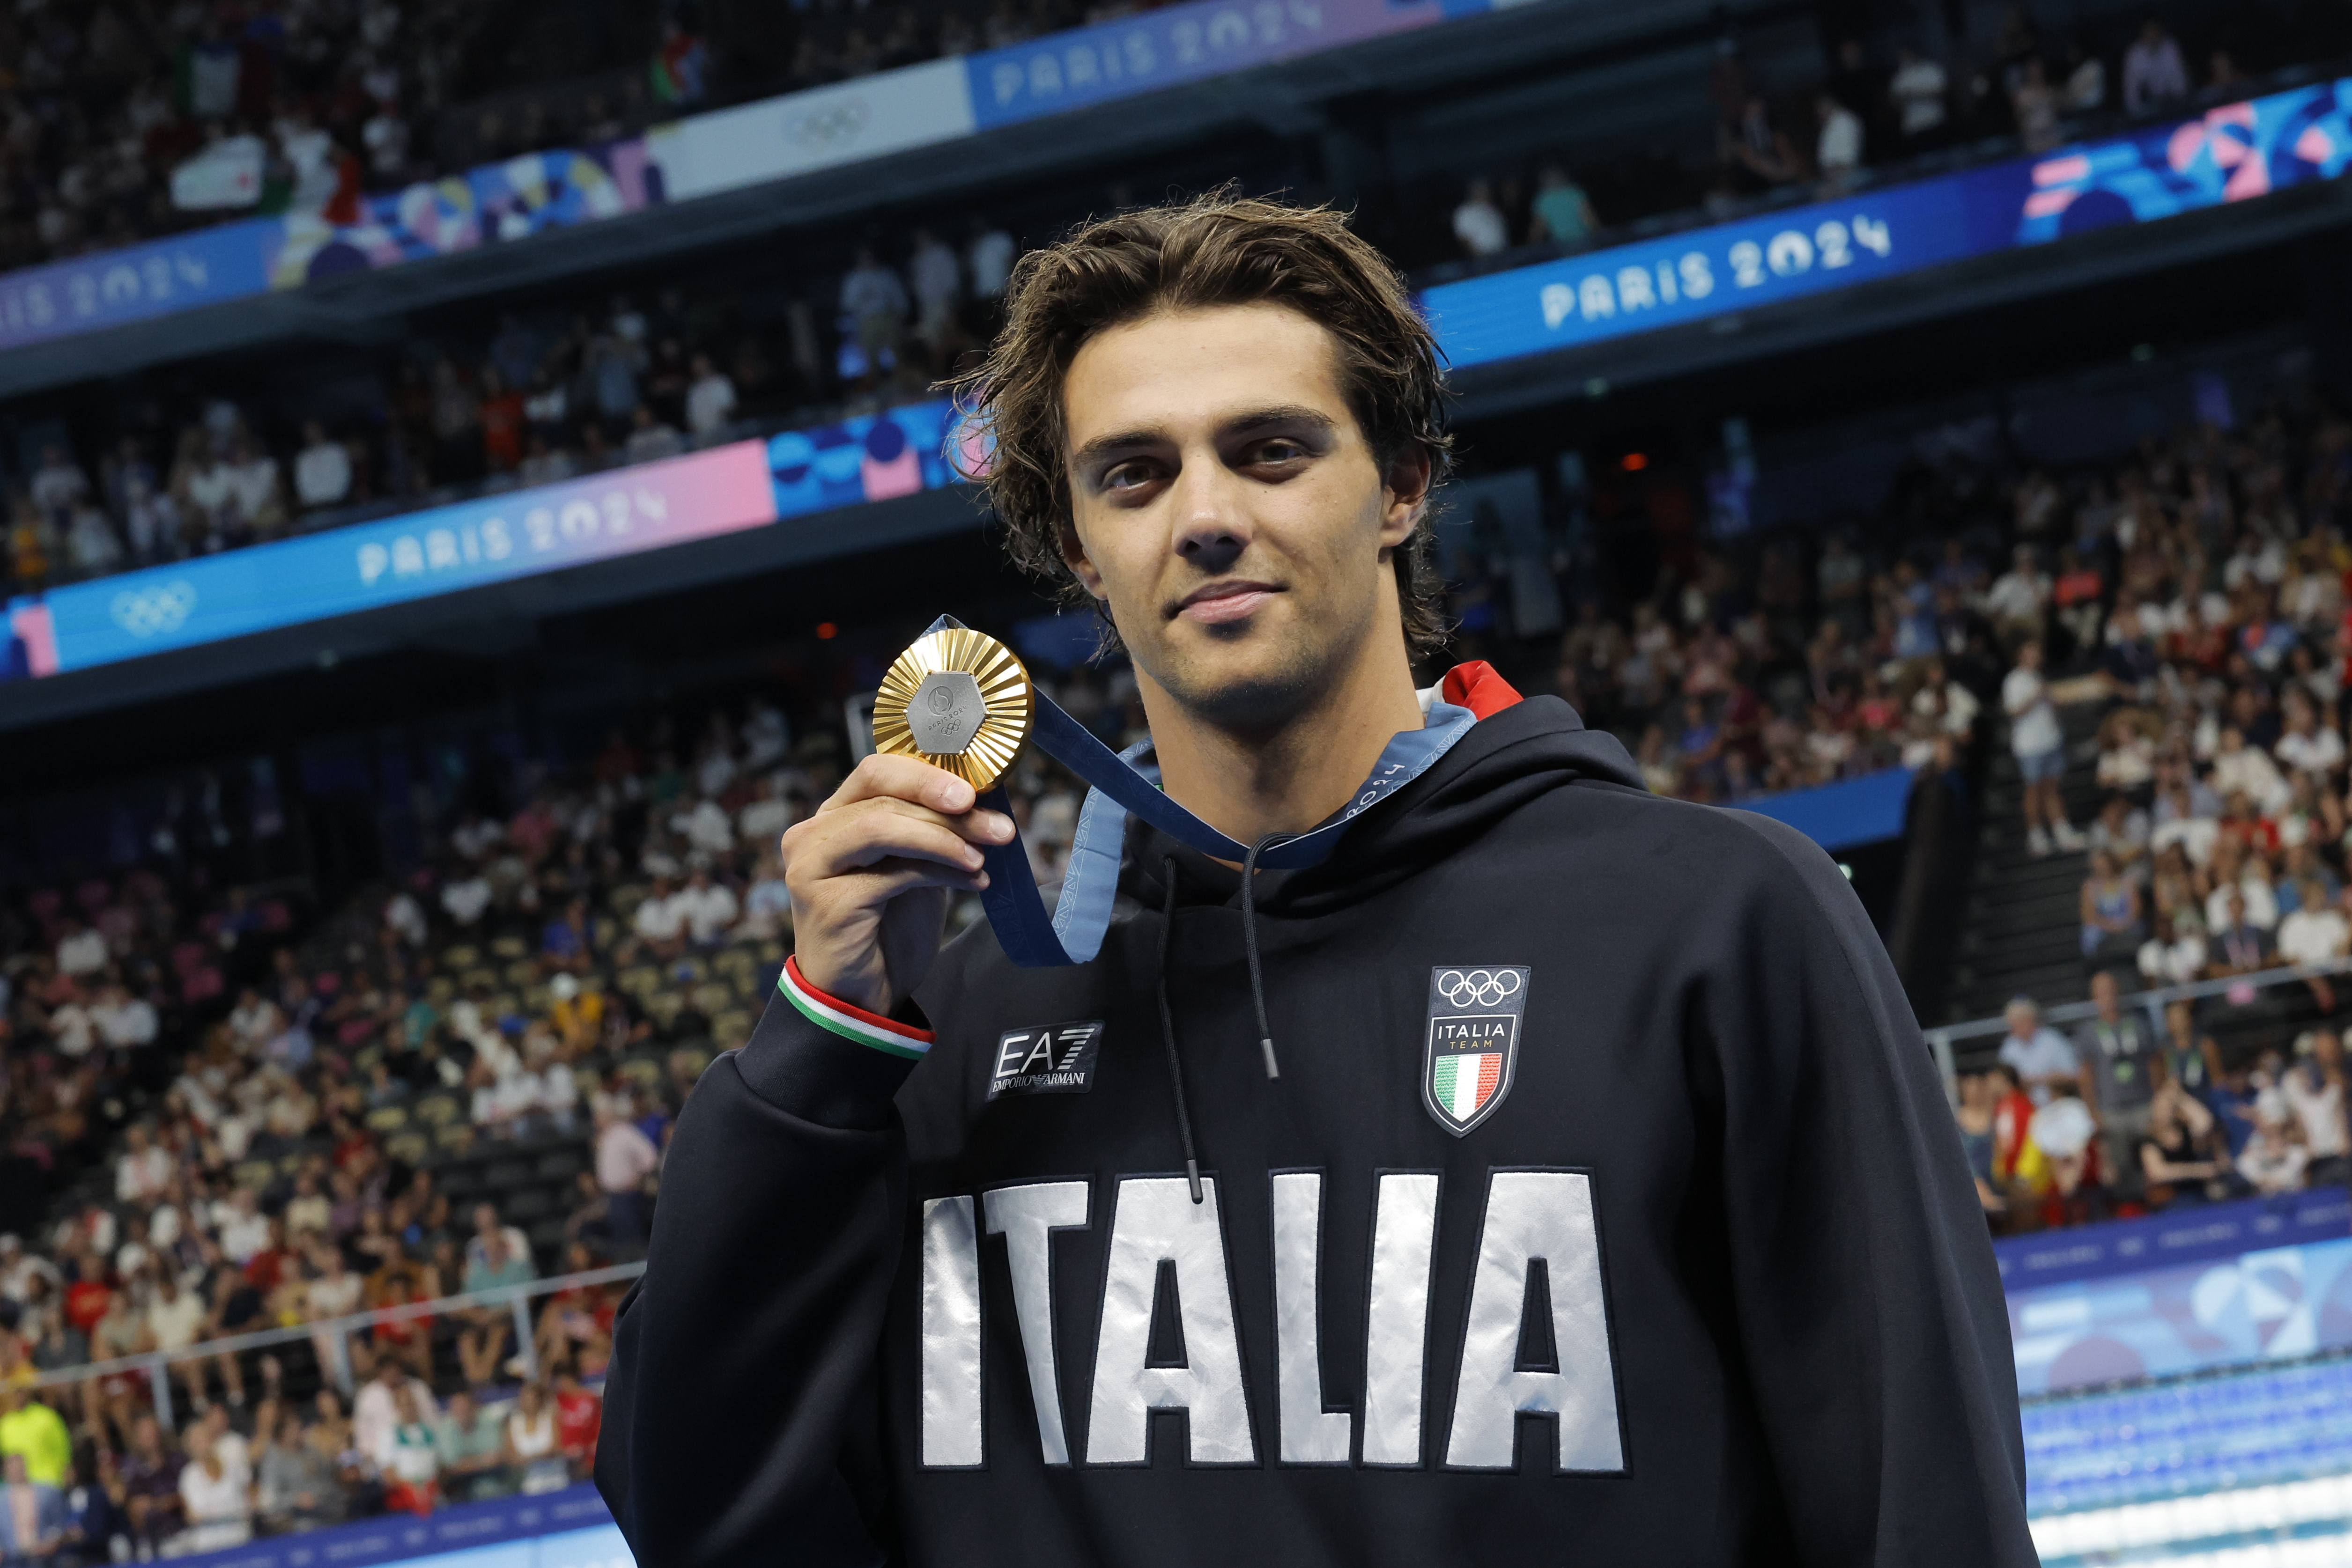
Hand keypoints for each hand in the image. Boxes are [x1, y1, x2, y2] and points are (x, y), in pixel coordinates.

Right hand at [781, 755, 1015, 1013]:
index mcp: (833, 817)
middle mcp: (812, 835)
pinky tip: (972, 883)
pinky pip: (890, 872)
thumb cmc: (891, 928)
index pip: (877, 771)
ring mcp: (811, 867)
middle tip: (1000, 828)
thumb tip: (984, 797)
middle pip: (884, 796)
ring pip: (882, 826)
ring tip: (983, 858)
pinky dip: (938, 872)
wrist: (864, 997)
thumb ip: (933, 829)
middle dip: (950, 810)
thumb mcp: (918, 866)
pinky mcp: (825, 902)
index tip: (978, 790)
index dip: (928, 774)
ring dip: (944, 838)